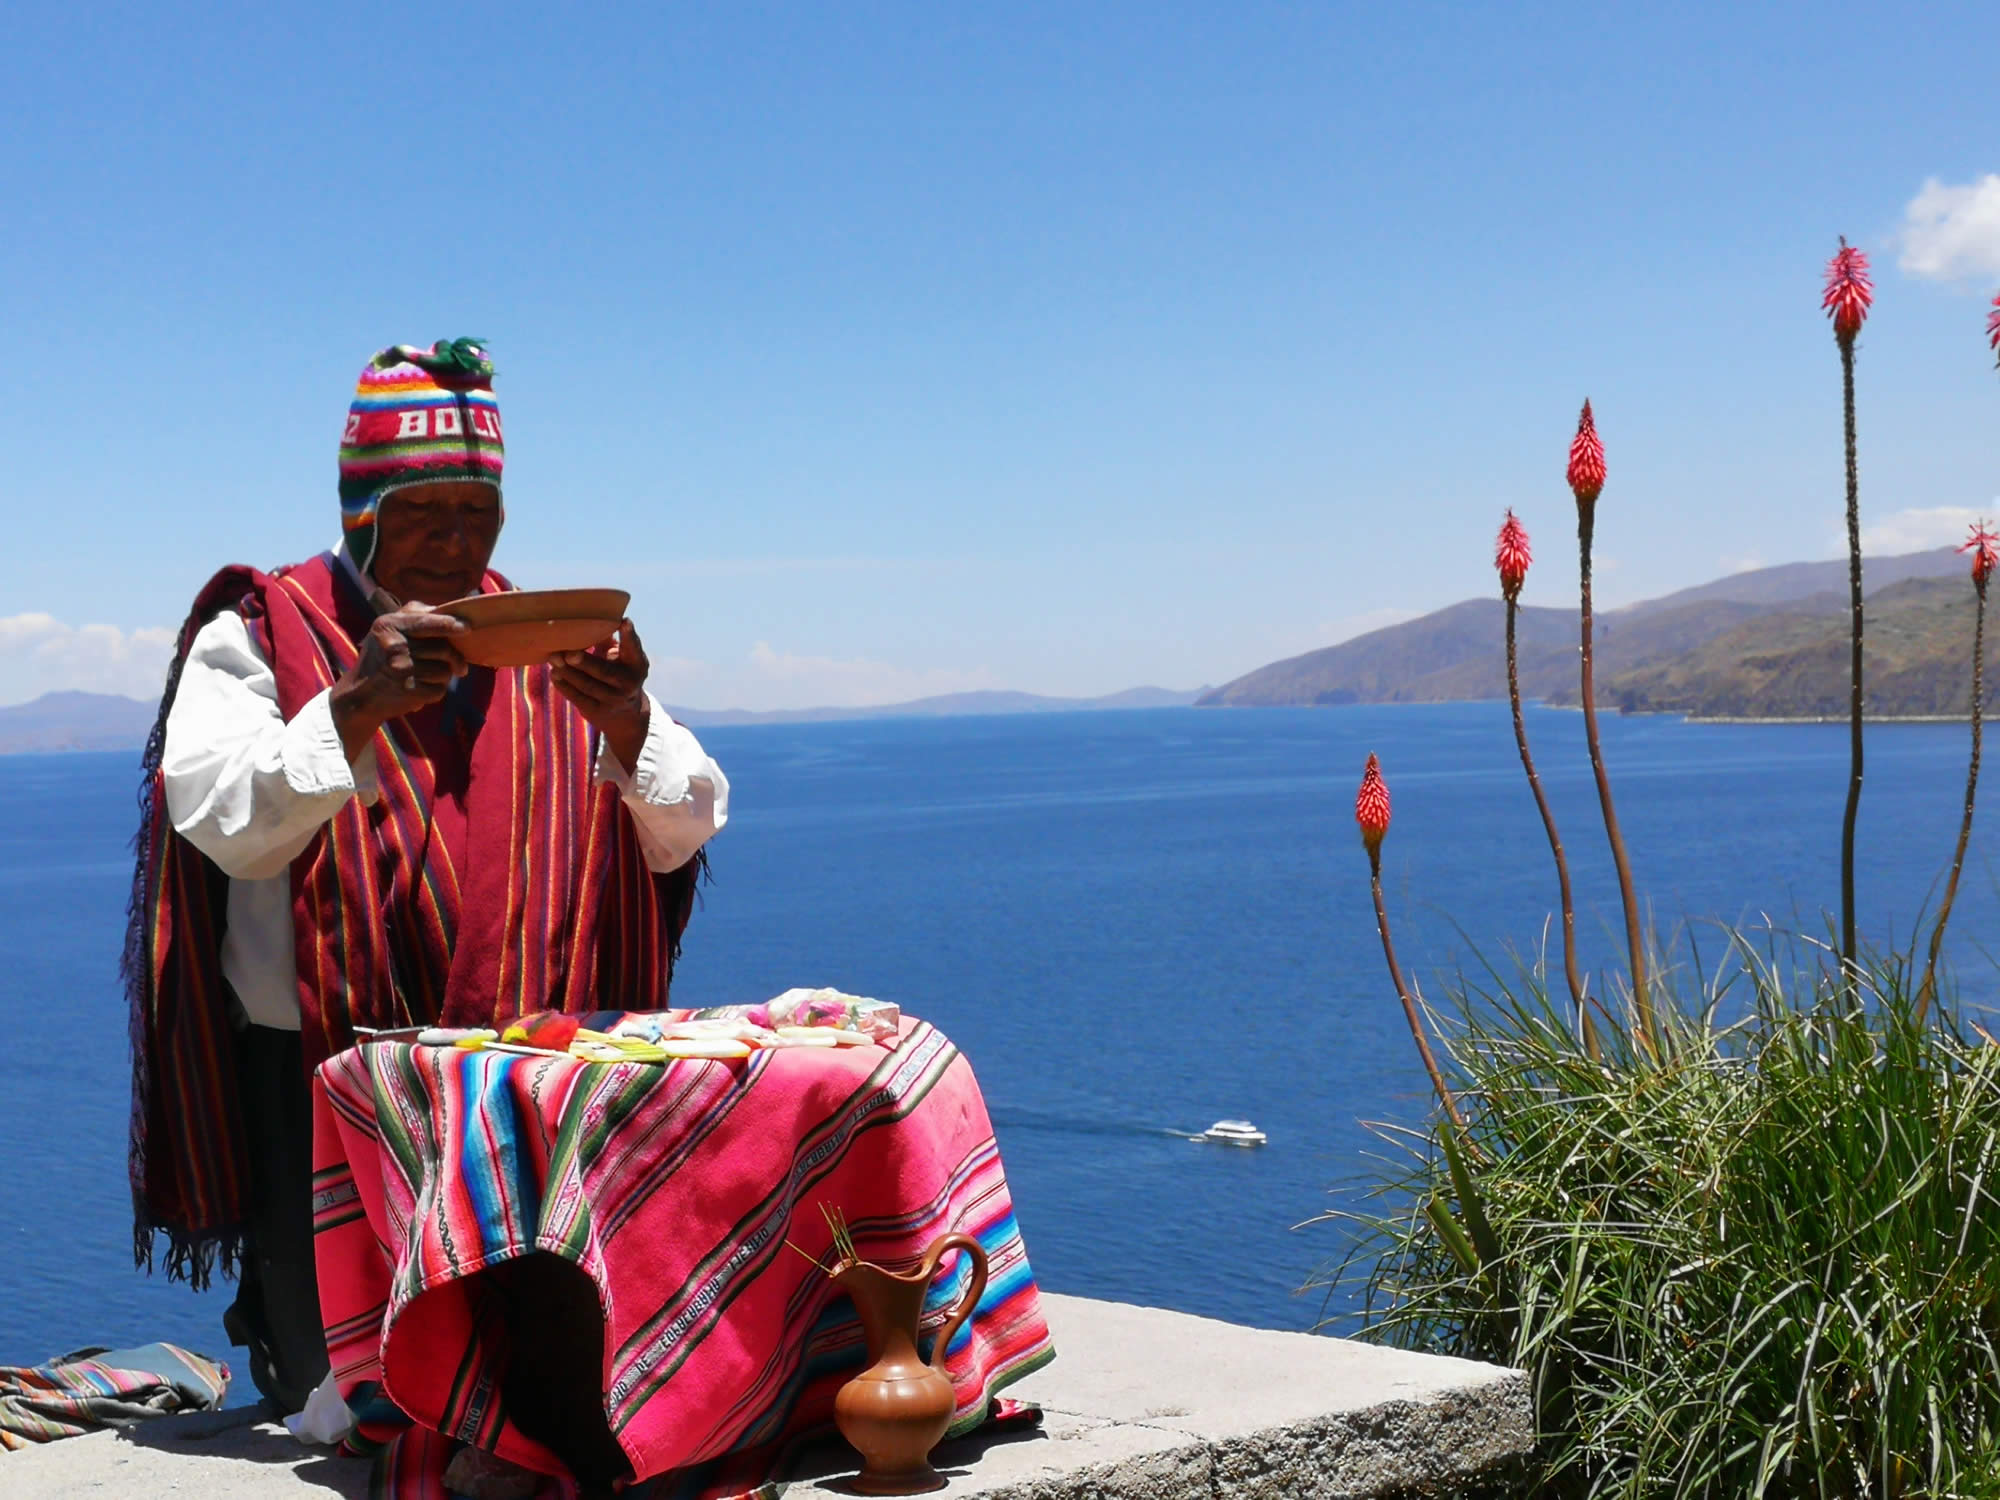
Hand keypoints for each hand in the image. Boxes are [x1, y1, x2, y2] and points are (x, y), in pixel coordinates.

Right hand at [329, 598, 469, 760]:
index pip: (425, 622)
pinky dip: (435, 690)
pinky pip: (439, 689)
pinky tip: (420, 688)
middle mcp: (393, 646)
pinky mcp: (407, 691)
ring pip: (444, 671)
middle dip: (454, 658)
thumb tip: (448, 611)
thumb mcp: (389, 628)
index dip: (448, 624)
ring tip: (426, 675)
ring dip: (443, 675)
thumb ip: (415, 614)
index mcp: (388, 625)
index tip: (466, 627)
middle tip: (459, 666)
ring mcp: (400, 670)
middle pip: (443, 649)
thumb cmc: (381, 655)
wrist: (360, 693)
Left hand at [552, 617, 651, 775]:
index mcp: (636, 664)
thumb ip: (607, 641)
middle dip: (586, 662)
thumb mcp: (620, 658)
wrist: (626, 715)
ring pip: (588, 685)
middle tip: (569, 653)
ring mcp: (614, 700)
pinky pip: (578, 698)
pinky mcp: (598, 712)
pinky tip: (554, 674)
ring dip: (568, 672)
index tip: (624, 622)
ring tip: (553, 658)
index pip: (633, 648)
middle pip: (604, 672)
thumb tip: (586, 622)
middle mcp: (628, 683)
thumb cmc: (617, 673)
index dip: (629, 636)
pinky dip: (564, 685)